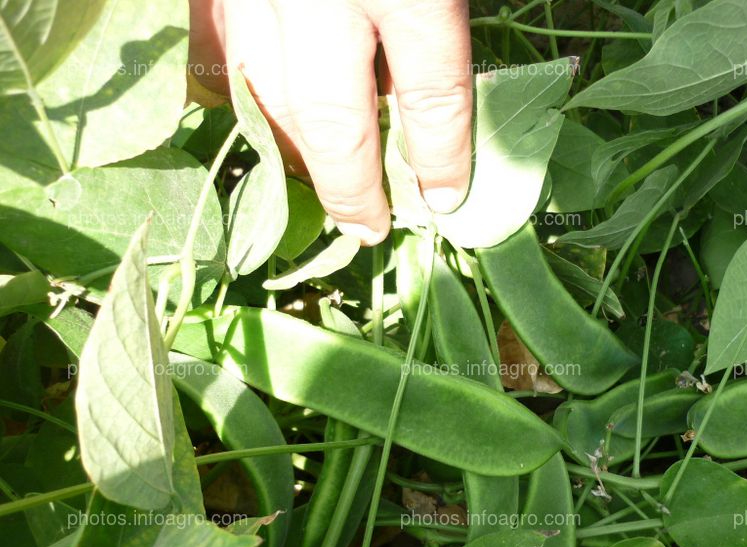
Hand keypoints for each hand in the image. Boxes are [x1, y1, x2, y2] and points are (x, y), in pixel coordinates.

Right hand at [188, 0, 472, 245]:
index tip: (444, 199)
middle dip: (350, 186)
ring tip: (318, 182)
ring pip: (259, 95)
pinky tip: (256, 117)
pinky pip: (207, 52)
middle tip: (367, 225)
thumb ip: (432, 26)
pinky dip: (232, 93)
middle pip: (328, 118)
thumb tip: (415, 115)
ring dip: (290, 152)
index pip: (429, 95)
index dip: (440, 159)